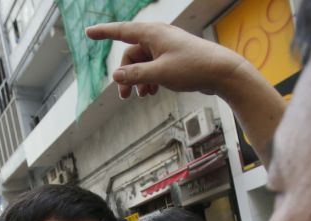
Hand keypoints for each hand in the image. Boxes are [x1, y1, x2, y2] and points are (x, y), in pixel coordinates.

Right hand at [85, 22, 248, 98]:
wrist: (222, 72)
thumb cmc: (193, 67)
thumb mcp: (160, 73)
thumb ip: (136, 75)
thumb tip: (116, 75)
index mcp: (153, 34)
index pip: (121, 31)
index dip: (103, 33)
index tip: (88, 33)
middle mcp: (158, 37)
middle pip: (131, 55)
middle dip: (126, 75)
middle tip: (124, 96)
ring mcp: (167, 48)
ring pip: (143, 64)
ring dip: (138, 80)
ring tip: (141, 97)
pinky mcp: (175, 59)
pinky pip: (154, 68)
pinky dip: (150, 80)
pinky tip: (152, 93)